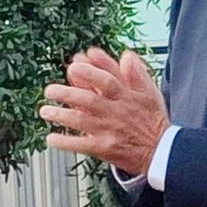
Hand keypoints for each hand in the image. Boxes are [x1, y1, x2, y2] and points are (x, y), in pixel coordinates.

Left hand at [40, 47, 169, 176]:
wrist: (162, 152)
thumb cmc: (153, 121)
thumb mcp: (151, 93)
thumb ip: (137, 73)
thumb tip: (126, 55)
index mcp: (126, 96)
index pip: (107, 79)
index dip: (91, 70)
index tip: (75, 62)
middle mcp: (116, 112)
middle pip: (88, 99)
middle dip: (67, 93)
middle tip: (49, 90)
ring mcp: (109, 131)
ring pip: (82, 121)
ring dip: (61, 116)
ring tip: (45, 111)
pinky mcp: (105, 148)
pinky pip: (82, 145)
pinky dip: (66, 142)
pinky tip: (51, 139)